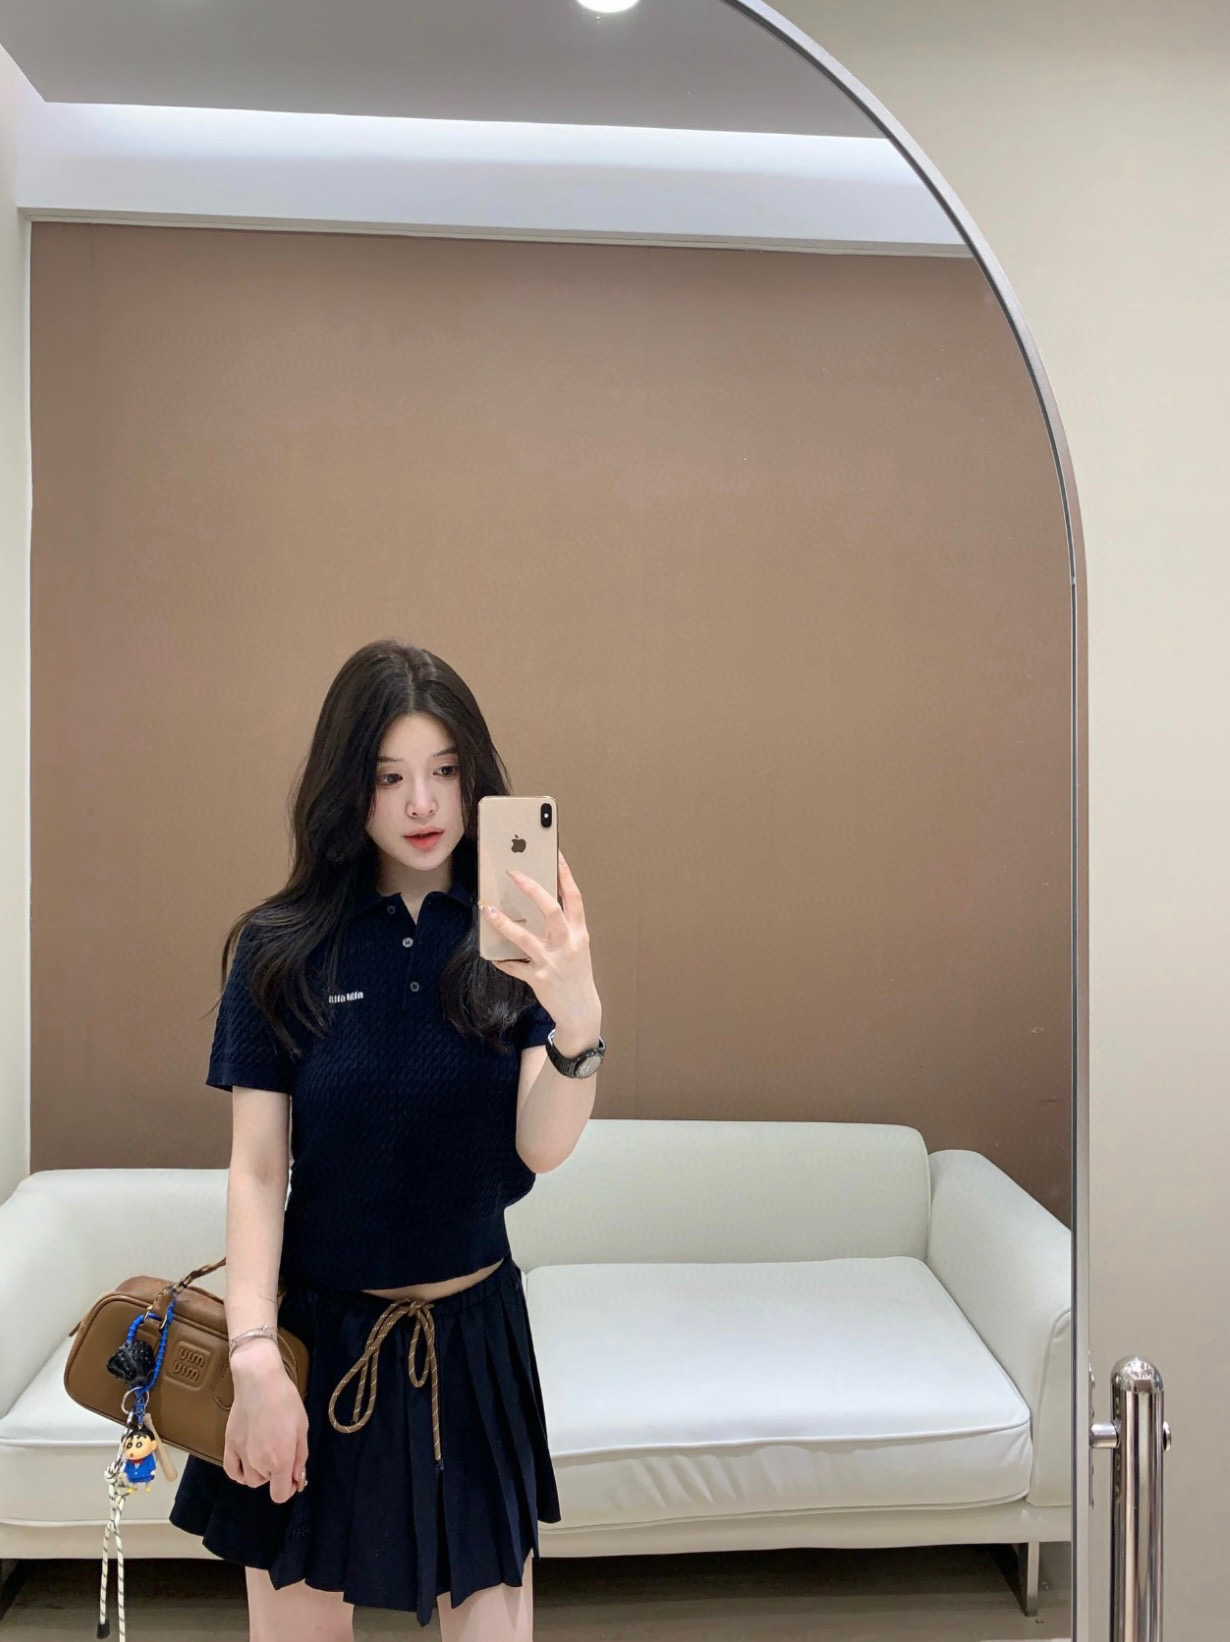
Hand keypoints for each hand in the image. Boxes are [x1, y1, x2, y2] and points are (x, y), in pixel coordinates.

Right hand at [225, 1355, 308, 1502]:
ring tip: (266, 1452)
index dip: (289, 1490)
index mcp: (280, 1460)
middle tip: (282, 1450)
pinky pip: (232, 1471)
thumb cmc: (286, 1401)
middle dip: (276, 1474)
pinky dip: (240, 1473)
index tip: (293, 1479)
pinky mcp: (229, 1445)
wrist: (260, 1381)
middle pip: (267, 1483)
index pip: (280, 1495)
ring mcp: (241, 1455)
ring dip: (259, 1473)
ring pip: (250, 1479)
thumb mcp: (302, 1428)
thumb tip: (297, 1479)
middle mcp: (259, 1463)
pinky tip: (247, 1464)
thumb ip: (300, 1458)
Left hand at [479, 849, 600, 1040]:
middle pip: (551, 910)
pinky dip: (503, 961)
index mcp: (579, 933)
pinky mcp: (539, 979)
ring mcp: (553, 962)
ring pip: (525, 937)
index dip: (565, 874)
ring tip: (487, 909)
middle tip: (513, 873)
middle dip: (532, 890)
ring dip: (504, 922)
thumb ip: (563, 928)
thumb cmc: (576, 974)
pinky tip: (493, 956)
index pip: (574, 897)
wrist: (581, 1011)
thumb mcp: (577, 947)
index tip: (555, 853)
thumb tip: (540, 904)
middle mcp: (568, 945)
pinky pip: (515, 967)